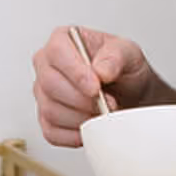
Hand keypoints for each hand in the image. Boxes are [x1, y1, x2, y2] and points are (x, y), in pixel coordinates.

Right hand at [32, 25, 152, 146]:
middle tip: (105, 103)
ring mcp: (44, 93)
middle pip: (50, 84)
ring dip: (81, 118)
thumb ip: (115, 57)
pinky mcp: (47, 118)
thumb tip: (100, 70)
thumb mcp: (129, 53)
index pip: (57, 52)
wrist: (132, 94)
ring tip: (102, 114)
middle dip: (82, 99)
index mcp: (63, 40)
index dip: (75, 72)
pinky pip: (52, 132)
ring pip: (50, 110)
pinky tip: (90, 128)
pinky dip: (74, 135)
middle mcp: (47, 65)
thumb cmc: (124, 69)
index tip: (95, 87)